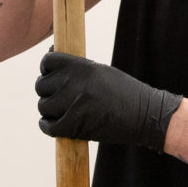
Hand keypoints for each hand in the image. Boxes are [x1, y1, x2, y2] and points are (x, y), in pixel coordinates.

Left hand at [37, 52, 181, 150]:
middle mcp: (75, 83)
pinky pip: (48, 126)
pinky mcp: (75, 127)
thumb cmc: (125, 92)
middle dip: (47, 91)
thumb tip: (51, 60)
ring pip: (43, 106)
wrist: (146, 115)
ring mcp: (73, 105)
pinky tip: (53, 123)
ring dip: (49, 109)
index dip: (46, 69)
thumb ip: (77, 68)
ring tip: (59, 110)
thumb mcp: (102, 72)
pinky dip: (48, 126)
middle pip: (41, 86)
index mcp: (82, 66)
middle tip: (56, 96)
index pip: (48, 62)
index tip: (50, 75)